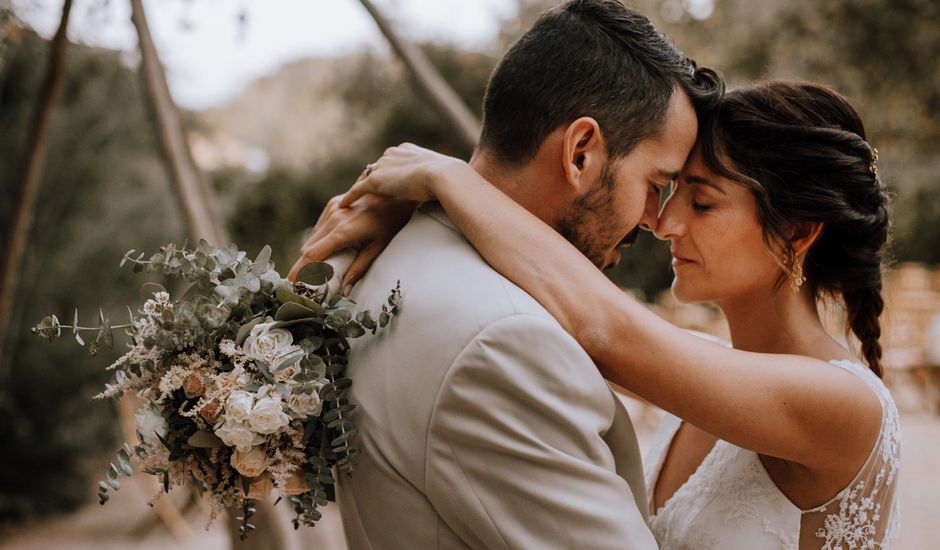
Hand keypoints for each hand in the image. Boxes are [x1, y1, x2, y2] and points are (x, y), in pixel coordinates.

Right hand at [287, 192, 416, 291]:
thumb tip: (345, 292)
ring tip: (313, 269)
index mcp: (342, 233)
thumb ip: (358, 270)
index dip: (300, 271)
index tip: (293, 284)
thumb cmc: (389, 224)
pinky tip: (327, 248)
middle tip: (301, 283)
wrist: (394, 195)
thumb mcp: (376, 249)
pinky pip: (319, 226)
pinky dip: (319, 239)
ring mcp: (331, 210)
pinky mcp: (333, 204)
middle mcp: (333, 220)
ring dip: (311, 253)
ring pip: (312, 237)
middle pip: (307, 248)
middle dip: (303, 266)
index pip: (312, 255)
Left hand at [339, 143, 467, 206]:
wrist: (443, 176)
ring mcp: (382, 167)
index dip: (387, 173)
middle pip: (376, 168)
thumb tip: (449, 183)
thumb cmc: (449, 178)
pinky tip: (343, 205)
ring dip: (360, 189)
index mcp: (406, 149)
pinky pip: (358, 190)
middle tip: (364, 193)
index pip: (390, 161)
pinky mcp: (375, 181)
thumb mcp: (442, 174)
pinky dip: (350, 197)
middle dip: (371, 179)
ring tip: (353, 201)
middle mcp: (391, 154)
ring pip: (366, 179)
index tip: (386, 183)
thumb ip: (436, 177)